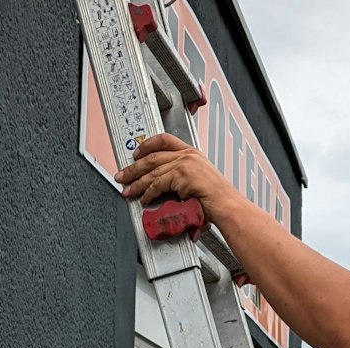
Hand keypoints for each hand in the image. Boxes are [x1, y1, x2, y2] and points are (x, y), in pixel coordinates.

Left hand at [114, 134, 237, 216]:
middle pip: (152, 156)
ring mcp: (185, 164)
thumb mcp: (198, 181)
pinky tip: (145, 199)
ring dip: (137, 183)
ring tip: (128, 190)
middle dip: (134, 167)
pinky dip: (148, 193)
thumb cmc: (215, 199)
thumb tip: (161, 184)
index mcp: (192, 153)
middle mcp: (188, 155)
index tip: (136, 153)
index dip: (147, 145)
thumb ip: (180, 178)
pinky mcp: (181, 176)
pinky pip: (158, 184)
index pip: (164, 140)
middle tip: (123, 175)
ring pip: (152, 171)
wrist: (227, 206)